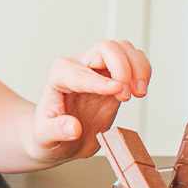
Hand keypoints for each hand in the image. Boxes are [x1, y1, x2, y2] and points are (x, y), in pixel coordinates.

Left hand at [26, 40, 150, 163]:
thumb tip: (73, 128)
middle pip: (105, 48)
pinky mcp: (115, 77)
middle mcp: (79, 67)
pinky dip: (143, 70)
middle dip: (122, 68)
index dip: (99, 81)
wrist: (60, 139)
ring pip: (122, 49)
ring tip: (139, 93)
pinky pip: (133, 60)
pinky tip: (140, 90)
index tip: (117, 90)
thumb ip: (56, 130)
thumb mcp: (45, 137)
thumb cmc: (49, 134)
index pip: (80, 72)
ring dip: (137, 67)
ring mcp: (99, 70)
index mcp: (59, 77)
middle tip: (128, 96)